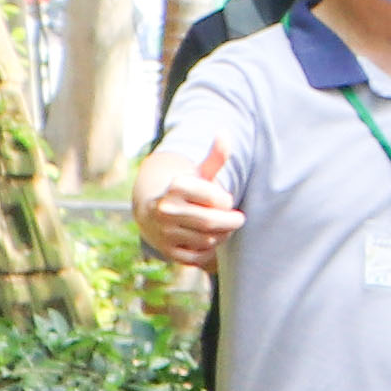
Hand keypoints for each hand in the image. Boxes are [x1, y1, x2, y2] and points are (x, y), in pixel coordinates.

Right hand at [136, 138, 241, 269]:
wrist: (154, 213)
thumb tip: (224, 133)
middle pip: (212, 223)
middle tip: (236, 219)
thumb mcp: (200, 173)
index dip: (226, 201)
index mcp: (176, 186)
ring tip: (220, 229)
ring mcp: (163, 232)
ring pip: (208, 240)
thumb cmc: (188, 192)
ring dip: (221, 236)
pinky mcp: (166, 251)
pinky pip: (198, 257)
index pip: (218, 199)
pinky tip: (206, 241)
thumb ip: (215, 158)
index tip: (224, 200)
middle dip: (230, 222)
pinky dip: (208, 251)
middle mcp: (165, 209)